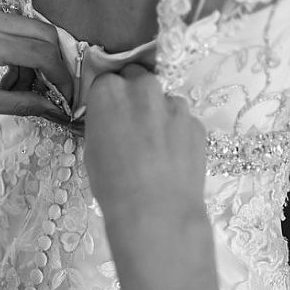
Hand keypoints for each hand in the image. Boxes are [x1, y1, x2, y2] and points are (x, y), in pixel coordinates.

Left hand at [0, 2, 72, 121]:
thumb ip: (20, 104)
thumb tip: (56, 110)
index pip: (45, 54)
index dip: (64, 78)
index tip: (68, 99)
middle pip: (46, 35)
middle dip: (55, 65)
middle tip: (52, 92)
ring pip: (30, 30)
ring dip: (34, 60)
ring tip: (14, 90)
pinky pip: (12, 27)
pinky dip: (17, 50)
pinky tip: (2, 76)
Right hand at [84, 65, 206, 228]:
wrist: (156, 210)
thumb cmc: (112, 183)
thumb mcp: (92, 148)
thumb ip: (103, 122)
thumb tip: (113, 121)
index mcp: (109, 91)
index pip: (106, 79)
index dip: (106, 96)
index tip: (106, 112)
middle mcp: (143, 88)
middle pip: (137, 78)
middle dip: (134, 95)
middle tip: (130, 124)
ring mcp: (175, 105)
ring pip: (163, 100)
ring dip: (158, 114)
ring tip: (153, 147)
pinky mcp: (197, 123)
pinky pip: (182, 121)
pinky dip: (176, 133)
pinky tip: (170, 158)